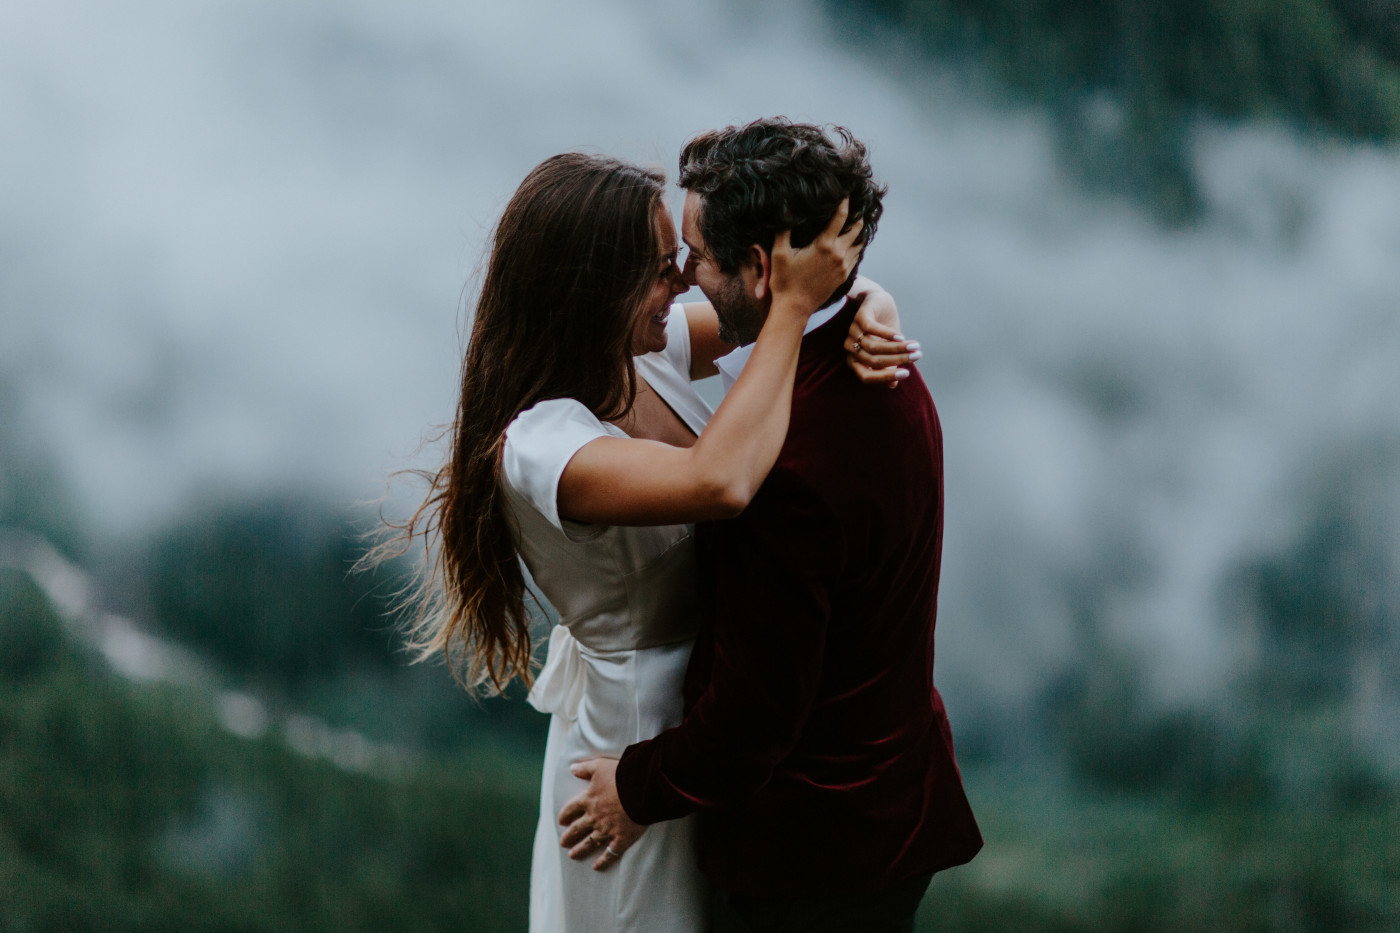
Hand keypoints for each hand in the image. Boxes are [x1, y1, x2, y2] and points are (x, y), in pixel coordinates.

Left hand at [558, 757, 645, 871]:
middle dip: (568, 836)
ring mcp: (607, 830)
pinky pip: (609, 853)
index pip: (571, 809)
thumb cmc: (621, 775)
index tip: (561, 821)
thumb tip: (571, 768)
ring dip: (579, 849)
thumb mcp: (600, 766)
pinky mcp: (621, 839)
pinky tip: (596, 867)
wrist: (642, 789)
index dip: (565, 815)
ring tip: (572, 855)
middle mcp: (594, 817)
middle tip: (563, 842)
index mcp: (588, 799)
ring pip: (589, 842)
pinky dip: (603, 861)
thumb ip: (584, 768)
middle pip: (577, 829)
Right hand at [768, 199, 864, 316]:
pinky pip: (856, 256)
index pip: (841, 216)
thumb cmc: (784, 281)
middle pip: (857, 227)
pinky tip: (850, 241)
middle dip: (857, 215)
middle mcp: (839, 254)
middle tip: (855, 205)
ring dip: (858, 231)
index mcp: (824, 245)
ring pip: (860, 242)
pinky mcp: (844, 276)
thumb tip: (786, 208)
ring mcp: (844, 266)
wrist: (794, 308)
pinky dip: (856, 246)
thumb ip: (784, 229)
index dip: (845, 202)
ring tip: (855, 221)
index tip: (847, 192)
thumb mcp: (779, 253)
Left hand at [846, 283, 919, 386]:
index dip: (886, 377)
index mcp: (854, 361)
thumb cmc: (884, 331)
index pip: (866, 376)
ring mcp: (852, 332)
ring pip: (873, 346)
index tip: (907, 374)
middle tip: (917, 356)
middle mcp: (850, 348)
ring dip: (897, 348)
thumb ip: (889, 366)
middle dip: (898, 360)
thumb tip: (893, 385)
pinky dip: (887, 334)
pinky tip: (901, 336)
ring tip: (915, 346)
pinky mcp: (859, 317)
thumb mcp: (889, 350)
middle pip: (873, 361)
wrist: (879, 302)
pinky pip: (871, 329)